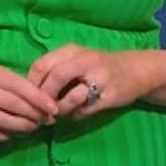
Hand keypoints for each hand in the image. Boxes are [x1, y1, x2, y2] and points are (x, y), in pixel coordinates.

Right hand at [0, 64, 59, 140]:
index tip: (54, 108)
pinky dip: (7, 135)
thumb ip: (16, 87)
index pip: (20, 85)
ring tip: (32, 128)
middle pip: (15, 104)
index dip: (39, 98)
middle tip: (46, 121)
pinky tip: (12, 133)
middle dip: (34, 114)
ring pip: (5, 120)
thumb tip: (45, 105)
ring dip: (23, 127)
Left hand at [27, 44, 151, 118]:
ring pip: (73, 95)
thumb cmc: (98, 67)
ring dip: (61, 109)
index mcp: (72, 51)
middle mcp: (87, 60)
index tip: (28, 96)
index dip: (31, 83)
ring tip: (58, 113)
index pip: (42, 64)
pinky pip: (88, 108)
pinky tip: (76, 113)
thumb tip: (29, 92)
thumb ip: (53, 71)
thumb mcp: (75, 60)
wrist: (137, 70)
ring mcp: (102, 77)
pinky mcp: (112, 95)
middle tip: (41, 108)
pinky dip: (77, 114)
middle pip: (56, 76)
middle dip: (45, 96)